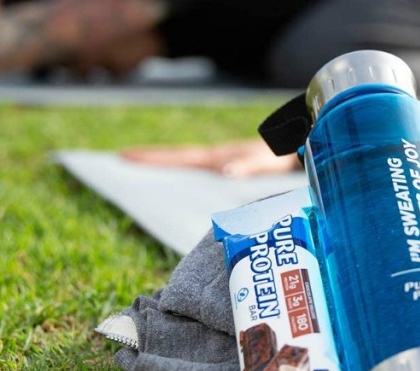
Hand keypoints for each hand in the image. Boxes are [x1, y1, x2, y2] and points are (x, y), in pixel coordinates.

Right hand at [120, 139, 299, 177]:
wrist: (297, 147)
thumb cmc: (281, 157)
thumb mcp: (265, 163)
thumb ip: (247, 165)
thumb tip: (225, 171)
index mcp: (217, 156)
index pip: (179, 157)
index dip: (153, 159)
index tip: (127, 156)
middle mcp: (215, 156)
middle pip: (176, 156)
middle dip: (150, 157)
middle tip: (121, 155)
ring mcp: (221, 159)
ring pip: (185, 159)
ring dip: (164, 160)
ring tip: (140, 163)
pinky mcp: (229, 163)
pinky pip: (197, 165)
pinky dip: (182, 167)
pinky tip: (180, 173)